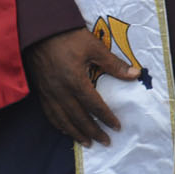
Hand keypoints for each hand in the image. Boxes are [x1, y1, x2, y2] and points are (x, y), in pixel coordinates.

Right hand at [23, 27, 139, 145]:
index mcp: (75, 81)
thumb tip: (135, 74)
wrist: (39, 30)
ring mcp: (49, 92)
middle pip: (78, 117)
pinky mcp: (41, 91)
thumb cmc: (68, 37)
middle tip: (105, 141)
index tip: (117, 127)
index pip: (94, 105)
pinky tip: (66, 130)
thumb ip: (114, 64)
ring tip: (87, 143)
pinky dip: (59, 125)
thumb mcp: (94, 47)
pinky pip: (49, 114)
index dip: (106, 117)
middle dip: (93, 131)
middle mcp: (60, 91)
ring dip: (76, 133)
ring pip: (62, 120)